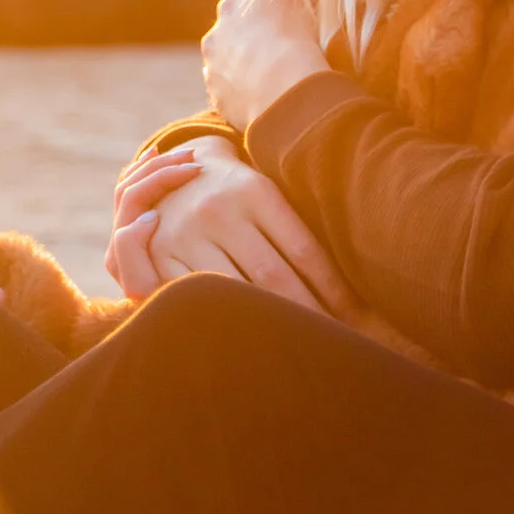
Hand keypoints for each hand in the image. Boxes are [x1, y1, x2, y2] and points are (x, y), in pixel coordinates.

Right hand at [106, 135, 358, 319]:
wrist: (177, 166)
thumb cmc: (241, 191)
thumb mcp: (268, 195)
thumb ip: (297, 232)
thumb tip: (350, 287)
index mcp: (255, 191)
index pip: (304, 251)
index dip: (332, 289)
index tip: (355, 318)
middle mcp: (219, 210)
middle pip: (274, 277)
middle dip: (307, 315)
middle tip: (332, 344)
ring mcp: (186, 233)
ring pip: (237, 293)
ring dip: (270, 325)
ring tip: (298, 348)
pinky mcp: (158, 254)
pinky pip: (197, 299)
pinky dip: (225, 322)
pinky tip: (248, 340)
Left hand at [200, 0, 328, 130]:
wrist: (284, 87)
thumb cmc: (295, 38)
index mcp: (231, 6)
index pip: (242, 7)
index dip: (262, 18)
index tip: (279, 29)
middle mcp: (214, 36)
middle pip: (230, 36)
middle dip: (247, 43)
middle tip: (276, 54)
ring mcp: (213, 68)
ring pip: (227, 65)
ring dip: (242, 69)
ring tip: (272, 78)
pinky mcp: (216, 97)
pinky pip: (229, 93)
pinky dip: (242, 93)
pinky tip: (263, 95)